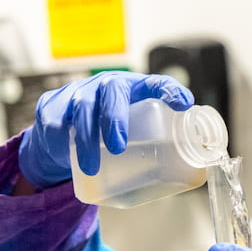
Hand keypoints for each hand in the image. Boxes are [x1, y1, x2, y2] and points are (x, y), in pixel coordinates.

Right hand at [18, 71, 193, 189]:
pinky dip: (57, 136)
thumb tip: (198, 166)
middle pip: (112, 92)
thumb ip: (160, 144)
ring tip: (93, 165)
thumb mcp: (136, 134)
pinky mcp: (52, 106)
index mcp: (135, 90)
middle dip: (115, 118)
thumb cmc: (110, 134)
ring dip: (86, 138)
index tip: (184, 104)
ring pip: (82, 107)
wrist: (63, 137)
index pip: (156, 84)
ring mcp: (78, 93)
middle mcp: (107, 86)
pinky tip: (64, 151)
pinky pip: (53, 119)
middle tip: (118, 145)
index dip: (170, 91)